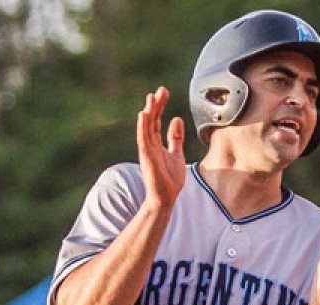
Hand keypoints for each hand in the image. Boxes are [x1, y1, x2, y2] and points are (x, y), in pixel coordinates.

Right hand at [136, 86, 185, 207]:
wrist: (166, 198)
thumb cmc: (170, 179)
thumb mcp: (176, 153)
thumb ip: (175, 138)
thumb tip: (176, 119)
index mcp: (156, 143)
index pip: (156, 120)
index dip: (160, 106)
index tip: (164, 92)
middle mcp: (149, 144)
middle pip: (151, 120)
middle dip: (156, 104)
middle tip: (161, 90)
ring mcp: (147, 150)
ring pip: (146, 127)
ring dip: (148, 112)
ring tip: (151, 97)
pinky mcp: (146, 157)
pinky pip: (143, 139)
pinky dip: (143, 127)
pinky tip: (143, 115)